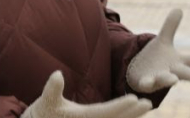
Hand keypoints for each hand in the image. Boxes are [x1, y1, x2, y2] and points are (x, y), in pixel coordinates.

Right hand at [21, 71, 151, 117]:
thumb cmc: (41, 116)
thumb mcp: (44, 102)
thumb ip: (51, 89)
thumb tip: (56, 74)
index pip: (105, 112)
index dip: (121, 106)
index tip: (135, 99)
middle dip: (132, 113)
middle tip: (148, 104)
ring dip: (130, 117)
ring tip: (146, 108)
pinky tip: (131, 116)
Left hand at [126, 9, 189, 92]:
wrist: (138, 74)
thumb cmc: (157, 58)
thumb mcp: (163, 40)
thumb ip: (170, 26)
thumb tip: (178, 9)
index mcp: (179, 62)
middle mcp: (172, 72)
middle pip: (185, 74)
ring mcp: (159, 79)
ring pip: (166, 79)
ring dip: (169, 79)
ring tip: (174, 80)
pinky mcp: (146, 83)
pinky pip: (147, 83)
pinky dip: (148, 83)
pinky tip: (147, 82)